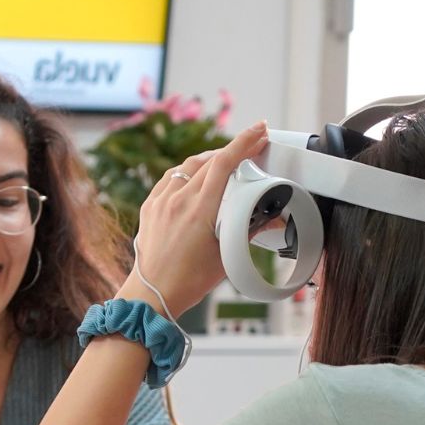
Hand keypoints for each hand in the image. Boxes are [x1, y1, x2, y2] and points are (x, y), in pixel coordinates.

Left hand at [123, 121, 269, 317]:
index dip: (244, 142)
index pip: (224, 163)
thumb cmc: (188, 281)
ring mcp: (160, 202)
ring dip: (209, 159)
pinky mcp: (149, 207)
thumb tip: (274, 219)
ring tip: (225, 161)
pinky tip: (196, 175)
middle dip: (232, 150)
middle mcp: (177, 200)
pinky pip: (170, 178)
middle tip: (251, 148)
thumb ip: (250, 230)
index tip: (260, 130)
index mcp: (199, 210)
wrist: (152, 294)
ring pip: (188, 166)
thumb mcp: (227, 255)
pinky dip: (187, 172)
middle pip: (208, 161)